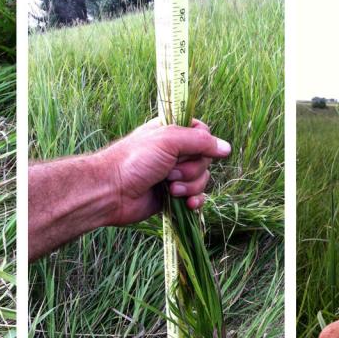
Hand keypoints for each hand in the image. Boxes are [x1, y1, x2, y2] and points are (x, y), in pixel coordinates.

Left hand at [97, 118, 230, 225]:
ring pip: (202, 180)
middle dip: (192, 169)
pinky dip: (194, 201)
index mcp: (171, 133)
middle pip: (205, 159)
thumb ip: (200, 141)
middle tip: (170, 171)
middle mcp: (174, 153)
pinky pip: (196, 198)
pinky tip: (188, 204)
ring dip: (190, 186)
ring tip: (169, 188)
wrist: (112, 191)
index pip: (203, 133)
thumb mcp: (168, 140)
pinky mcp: (173, 197)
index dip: (203, 143)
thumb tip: (227, 148)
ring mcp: (174, 175)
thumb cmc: (135, 160)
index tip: (194, 148)